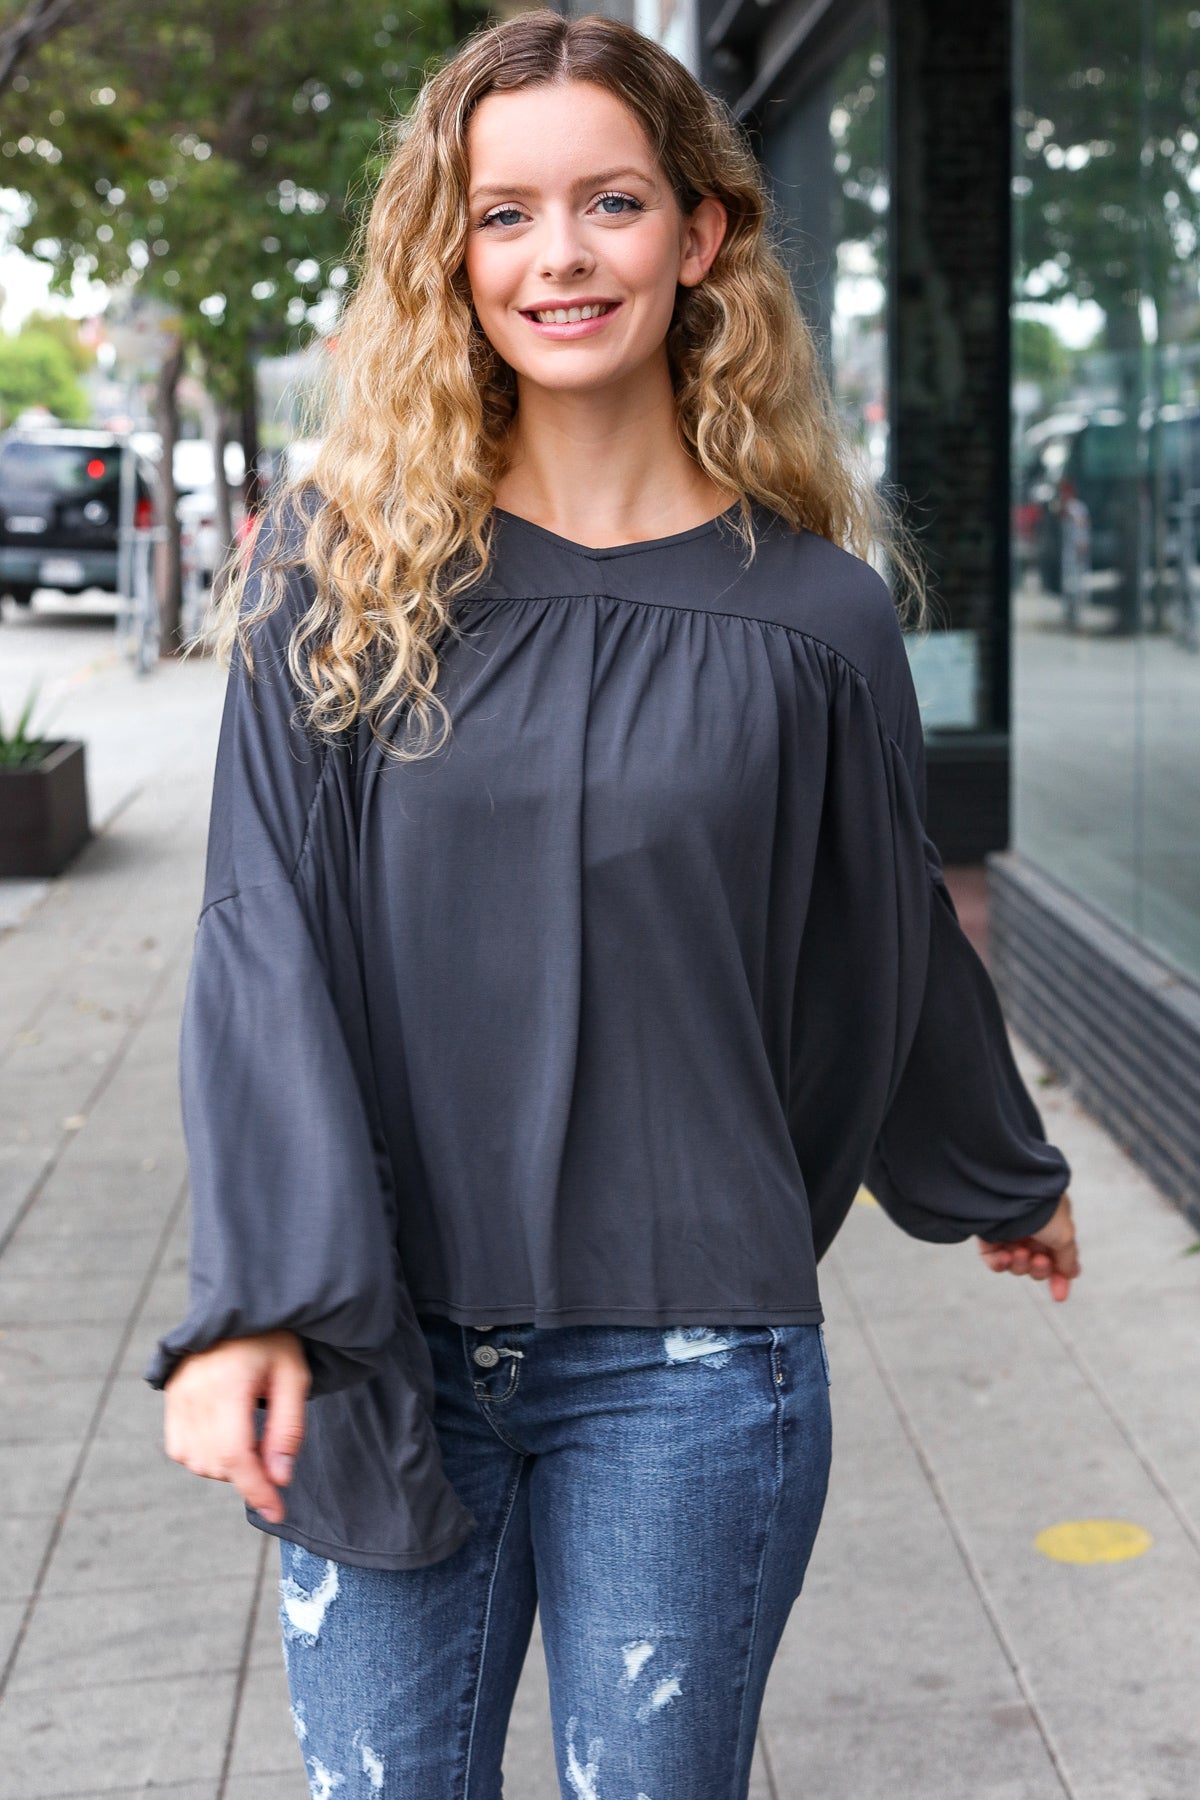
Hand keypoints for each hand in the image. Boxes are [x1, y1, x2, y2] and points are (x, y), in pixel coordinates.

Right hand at [163, 1330, 309, 1523]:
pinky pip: (180, 1448)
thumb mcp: (294, 1378)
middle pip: (214, 1463)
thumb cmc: (273, 1340)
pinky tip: (226, 1435)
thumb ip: (288, 1430)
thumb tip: (279, 1480)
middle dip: (247, 1473)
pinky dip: (203, 1456)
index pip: (234, 1455)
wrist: (241, 1304)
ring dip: (225, 1465)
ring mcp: (176, 1394)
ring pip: (194, 1461)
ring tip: (250, 1435)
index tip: (277, 1511)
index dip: (256, 1490)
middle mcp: (193, 1391)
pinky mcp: (169, 1397)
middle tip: (271, 1448)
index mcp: (227, 1383)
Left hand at [976, 1191, 1079, 1301]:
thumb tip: (1072, 1273)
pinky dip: (999, 1263)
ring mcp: (1008, 1231)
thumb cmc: (1045, 1211)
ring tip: (1020, 1252)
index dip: (1058, 1278)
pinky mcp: (987, 1234)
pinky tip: (1004, 1257)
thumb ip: (1068, 1258)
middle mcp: (1031, 1228)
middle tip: (1038, 1260)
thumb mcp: (1065, 1235)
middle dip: (1038, 1269)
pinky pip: (993, 1259)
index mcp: (1053, 1225)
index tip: (1058, 1297)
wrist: (1012, 1192)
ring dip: (1020, 1265)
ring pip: (1016, 1265)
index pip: (1057, 1258)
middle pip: (1036, 1265)